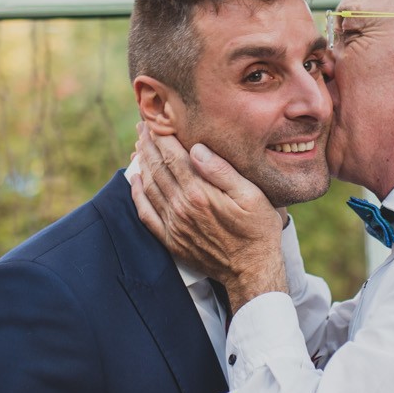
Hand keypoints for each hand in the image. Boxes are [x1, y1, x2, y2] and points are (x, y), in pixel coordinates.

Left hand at [130, 127, 287, 310]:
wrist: (252, 271)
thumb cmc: (258, 230)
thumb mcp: (251, 195)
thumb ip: (221, 171)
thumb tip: (196, 148)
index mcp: (199, 192)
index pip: (173, 157)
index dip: (161, 136)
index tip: (154, 121)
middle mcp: (181, 207)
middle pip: (157, 168)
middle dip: (148, 145)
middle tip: (142, 127)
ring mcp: (173, 225)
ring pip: (149, 187)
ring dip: (142, 164)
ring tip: (139, 146)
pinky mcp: (171, 239)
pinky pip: (146, 214)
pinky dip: (137, 195)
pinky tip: (134, 181)